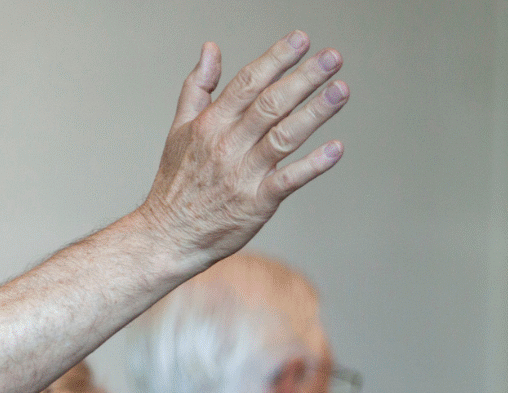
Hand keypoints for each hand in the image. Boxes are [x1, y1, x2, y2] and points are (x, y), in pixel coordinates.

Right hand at [136, 32, 348, 264]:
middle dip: (304, 78)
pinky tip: (336, 148)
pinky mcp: (256, 204)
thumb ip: (198, 88)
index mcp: (209, 125)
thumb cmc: (176, 184)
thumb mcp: (179, 130)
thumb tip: (210, 49)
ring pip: (283, 136)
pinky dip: (313, 165)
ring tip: (341, 90)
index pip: (247, 83)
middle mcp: (226, 146)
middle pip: (270, 104)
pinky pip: (288, 181)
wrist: (166, 237)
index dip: (276, 59)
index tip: (301, 39)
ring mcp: (242, 175)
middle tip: (332, 58)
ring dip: (315, 112)